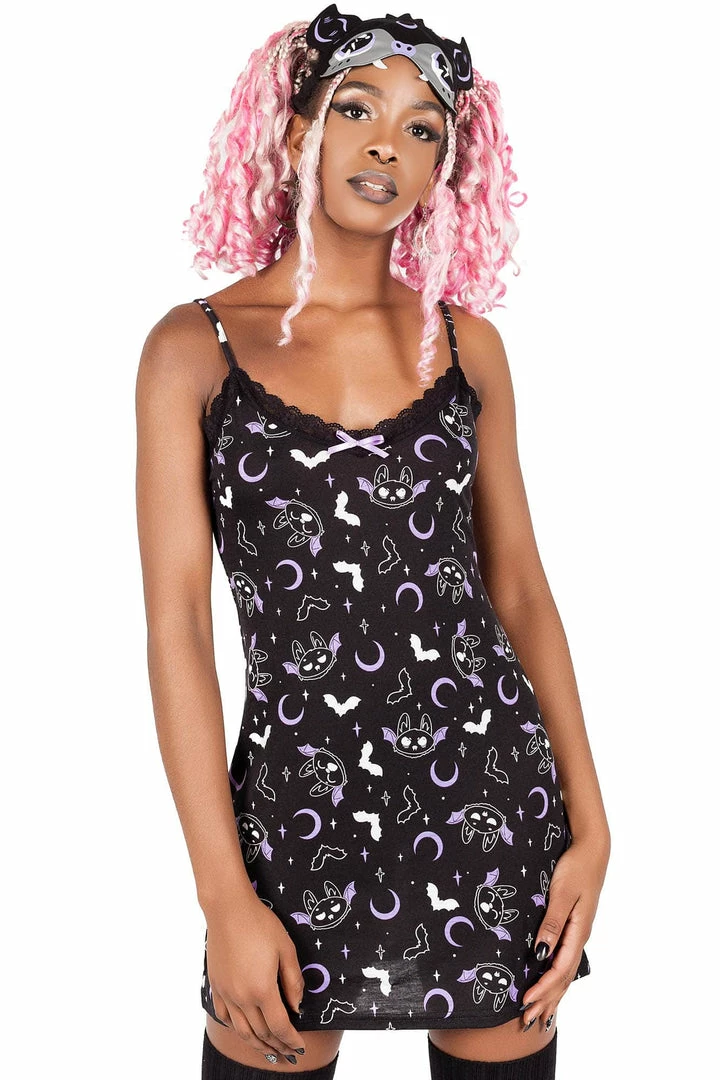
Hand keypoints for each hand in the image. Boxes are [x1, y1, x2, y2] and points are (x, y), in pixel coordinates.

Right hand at [205, 894, 305, 1059]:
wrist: (228, 909)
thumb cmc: (261, 924)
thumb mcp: (286, 949)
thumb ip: (293, 981)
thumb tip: (297, 1006)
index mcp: (262, 990)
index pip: (280, 1027)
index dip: (291, 1041)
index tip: (301, 1047)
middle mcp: (242, 998)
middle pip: (261, 1033)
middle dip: (277, 1046)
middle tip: (289, 1053)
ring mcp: (226, 993)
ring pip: (242, 1031)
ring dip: (257, 1044)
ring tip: (269, 1050)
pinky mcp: (217, 986)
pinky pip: (225, 1016)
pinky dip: (237, 1029)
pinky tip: (244, 1030)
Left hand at [520, 836, 608, 1030]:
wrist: (591, 850)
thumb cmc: (575, 868)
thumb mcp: (562, 893)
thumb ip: (551, 923)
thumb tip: (540, 954)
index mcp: (577, 931)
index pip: (559, 969)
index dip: (543, 987)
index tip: (526, 1001)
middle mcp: (578, 937)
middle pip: (563, 977)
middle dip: (546, 999)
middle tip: (528, 1020)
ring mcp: (577, 933)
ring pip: (565, 972)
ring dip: (552, 993)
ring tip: (540, 1014)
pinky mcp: (573, 926)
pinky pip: (564, 960)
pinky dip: (556, 978)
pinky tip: (550, 983)